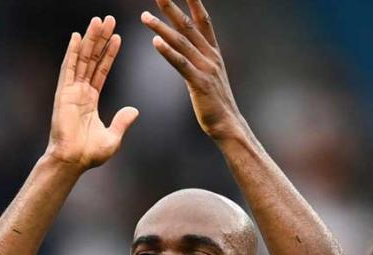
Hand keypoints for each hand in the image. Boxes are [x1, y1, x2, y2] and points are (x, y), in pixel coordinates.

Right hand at [46, 16, 138, 170]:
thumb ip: (122, 122)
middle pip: (92, 59)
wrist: (73, 160)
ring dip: (90, 39)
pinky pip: (68, 68)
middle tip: (108, 20)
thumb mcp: (113, 137)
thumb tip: (134, 110)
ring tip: (98, 21)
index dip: (109, 54)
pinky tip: (77, 36)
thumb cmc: (89, 154)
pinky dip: (72, 52)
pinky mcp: (63, 93)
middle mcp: (80, 92)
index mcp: (90, 100)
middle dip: (100, 39)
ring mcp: (71, 91)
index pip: (101, 70)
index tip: (117, 37)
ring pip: (82, 59)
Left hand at [141, 0, 245, 141]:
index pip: (203, 21)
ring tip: (144, 16)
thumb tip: (184, 50)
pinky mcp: (200, 83)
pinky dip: (167, 51)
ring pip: (181, 42)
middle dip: (172, 8)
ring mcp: (206, 68)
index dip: (194, 3)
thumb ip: (197, 60)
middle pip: (189, 26)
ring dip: (161, 27)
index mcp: (213, 52)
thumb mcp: (208, 75)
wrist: (228, 124)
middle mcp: (211, 56)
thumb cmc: (215, 102)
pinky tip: (155, 42)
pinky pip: (181, 64)